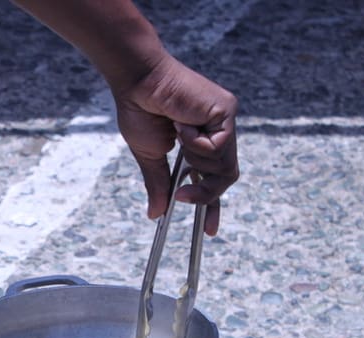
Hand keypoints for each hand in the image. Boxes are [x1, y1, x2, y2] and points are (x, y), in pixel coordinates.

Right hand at [113, 53, 237, 234]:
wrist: (137, 82)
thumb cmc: (139, 110)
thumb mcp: (150, 156)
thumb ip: (159, 185)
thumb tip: (156, 214)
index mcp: (200, 143)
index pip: (214, 179)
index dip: (213, 205)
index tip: (210, 231)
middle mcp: (217, 132)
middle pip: (225, 176)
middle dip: (206, 193)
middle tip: (183, 197)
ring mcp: (224, 121)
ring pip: (223, 165)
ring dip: (196, 159)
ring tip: (177, 136)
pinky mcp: (226, 110)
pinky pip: (219, 146)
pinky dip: (197, 143)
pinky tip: (182, 125)